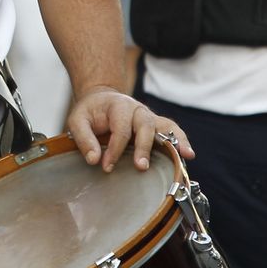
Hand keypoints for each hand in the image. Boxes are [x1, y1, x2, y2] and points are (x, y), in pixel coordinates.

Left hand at [65, 86, 193, 172]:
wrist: (100, 101)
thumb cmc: (90, 112)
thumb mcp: (77, 120)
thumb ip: (83, 138)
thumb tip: (94, 159)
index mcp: (118, 105)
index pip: (120, 128)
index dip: (114, 149)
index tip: (106, 167)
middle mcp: (137, 110)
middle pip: (145, 126)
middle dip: (144, 147)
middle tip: (140, 167)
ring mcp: (149, 117)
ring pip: (165, 126)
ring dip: (173, 142)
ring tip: (183, 157)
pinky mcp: (156, 126)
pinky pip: (172, 131)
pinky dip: (181, 141)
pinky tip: (188, 154)